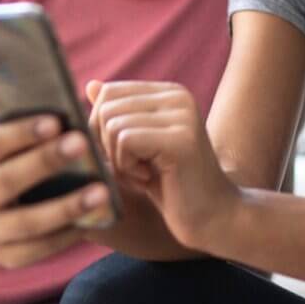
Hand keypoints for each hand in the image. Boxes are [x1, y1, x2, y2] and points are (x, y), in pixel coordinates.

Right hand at [0, 109, 112, 267]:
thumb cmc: (35, 153)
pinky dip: (67, 232)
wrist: (54, 197)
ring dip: (66, 204)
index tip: (56, 121)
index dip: (19, 134)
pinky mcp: (6, 258)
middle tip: (83, 144)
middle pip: (5, 181)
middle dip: (45, 162)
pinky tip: (95, 216)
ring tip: (102, 190)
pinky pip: (38, 249)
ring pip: (25, 221)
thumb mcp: (22, 129)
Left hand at [87, 79, 240, 249]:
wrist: (213, 218)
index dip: (99, 129)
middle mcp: (178, 96)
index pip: (108, 93)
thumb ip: (118, 115)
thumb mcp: (138, 147)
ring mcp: (182, 115)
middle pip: (106, 108)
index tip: (122, 155)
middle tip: (133, 169)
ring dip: (117, 160)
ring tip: (143, 174)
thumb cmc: (172, 186)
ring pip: (113, 125)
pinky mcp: (180, 139)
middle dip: (106, 146)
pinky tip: (148, 178)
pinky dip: (126, 167)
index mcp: (169, 93)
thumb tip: (90, 85)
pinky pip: (125, 140)